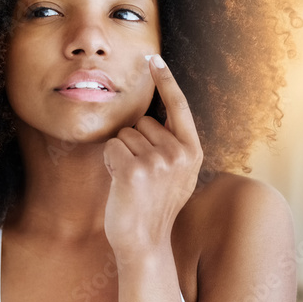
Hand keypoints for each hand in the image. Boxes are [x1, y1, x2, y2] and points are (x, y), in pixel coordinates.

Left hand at [102, 54, 202, 265]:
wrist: (144, 244)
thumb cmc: (154, 206)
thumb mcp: (177, 175)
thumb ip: (174, 146)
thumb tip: (156, 116)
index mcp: (192, 152)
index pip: (178, 107)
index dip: (166, 80)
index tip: (153, 57)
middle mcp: (179, 153)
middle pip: (142, 122)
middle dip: (134, 143)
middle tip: (141, 176)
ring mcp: (157, 162)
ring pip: (124, 134)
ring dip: (121, 154)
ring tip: (133, 182)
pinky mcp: (133, 170)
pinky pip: (112, 147)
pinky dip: (110, 161)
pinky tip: (119, 183)